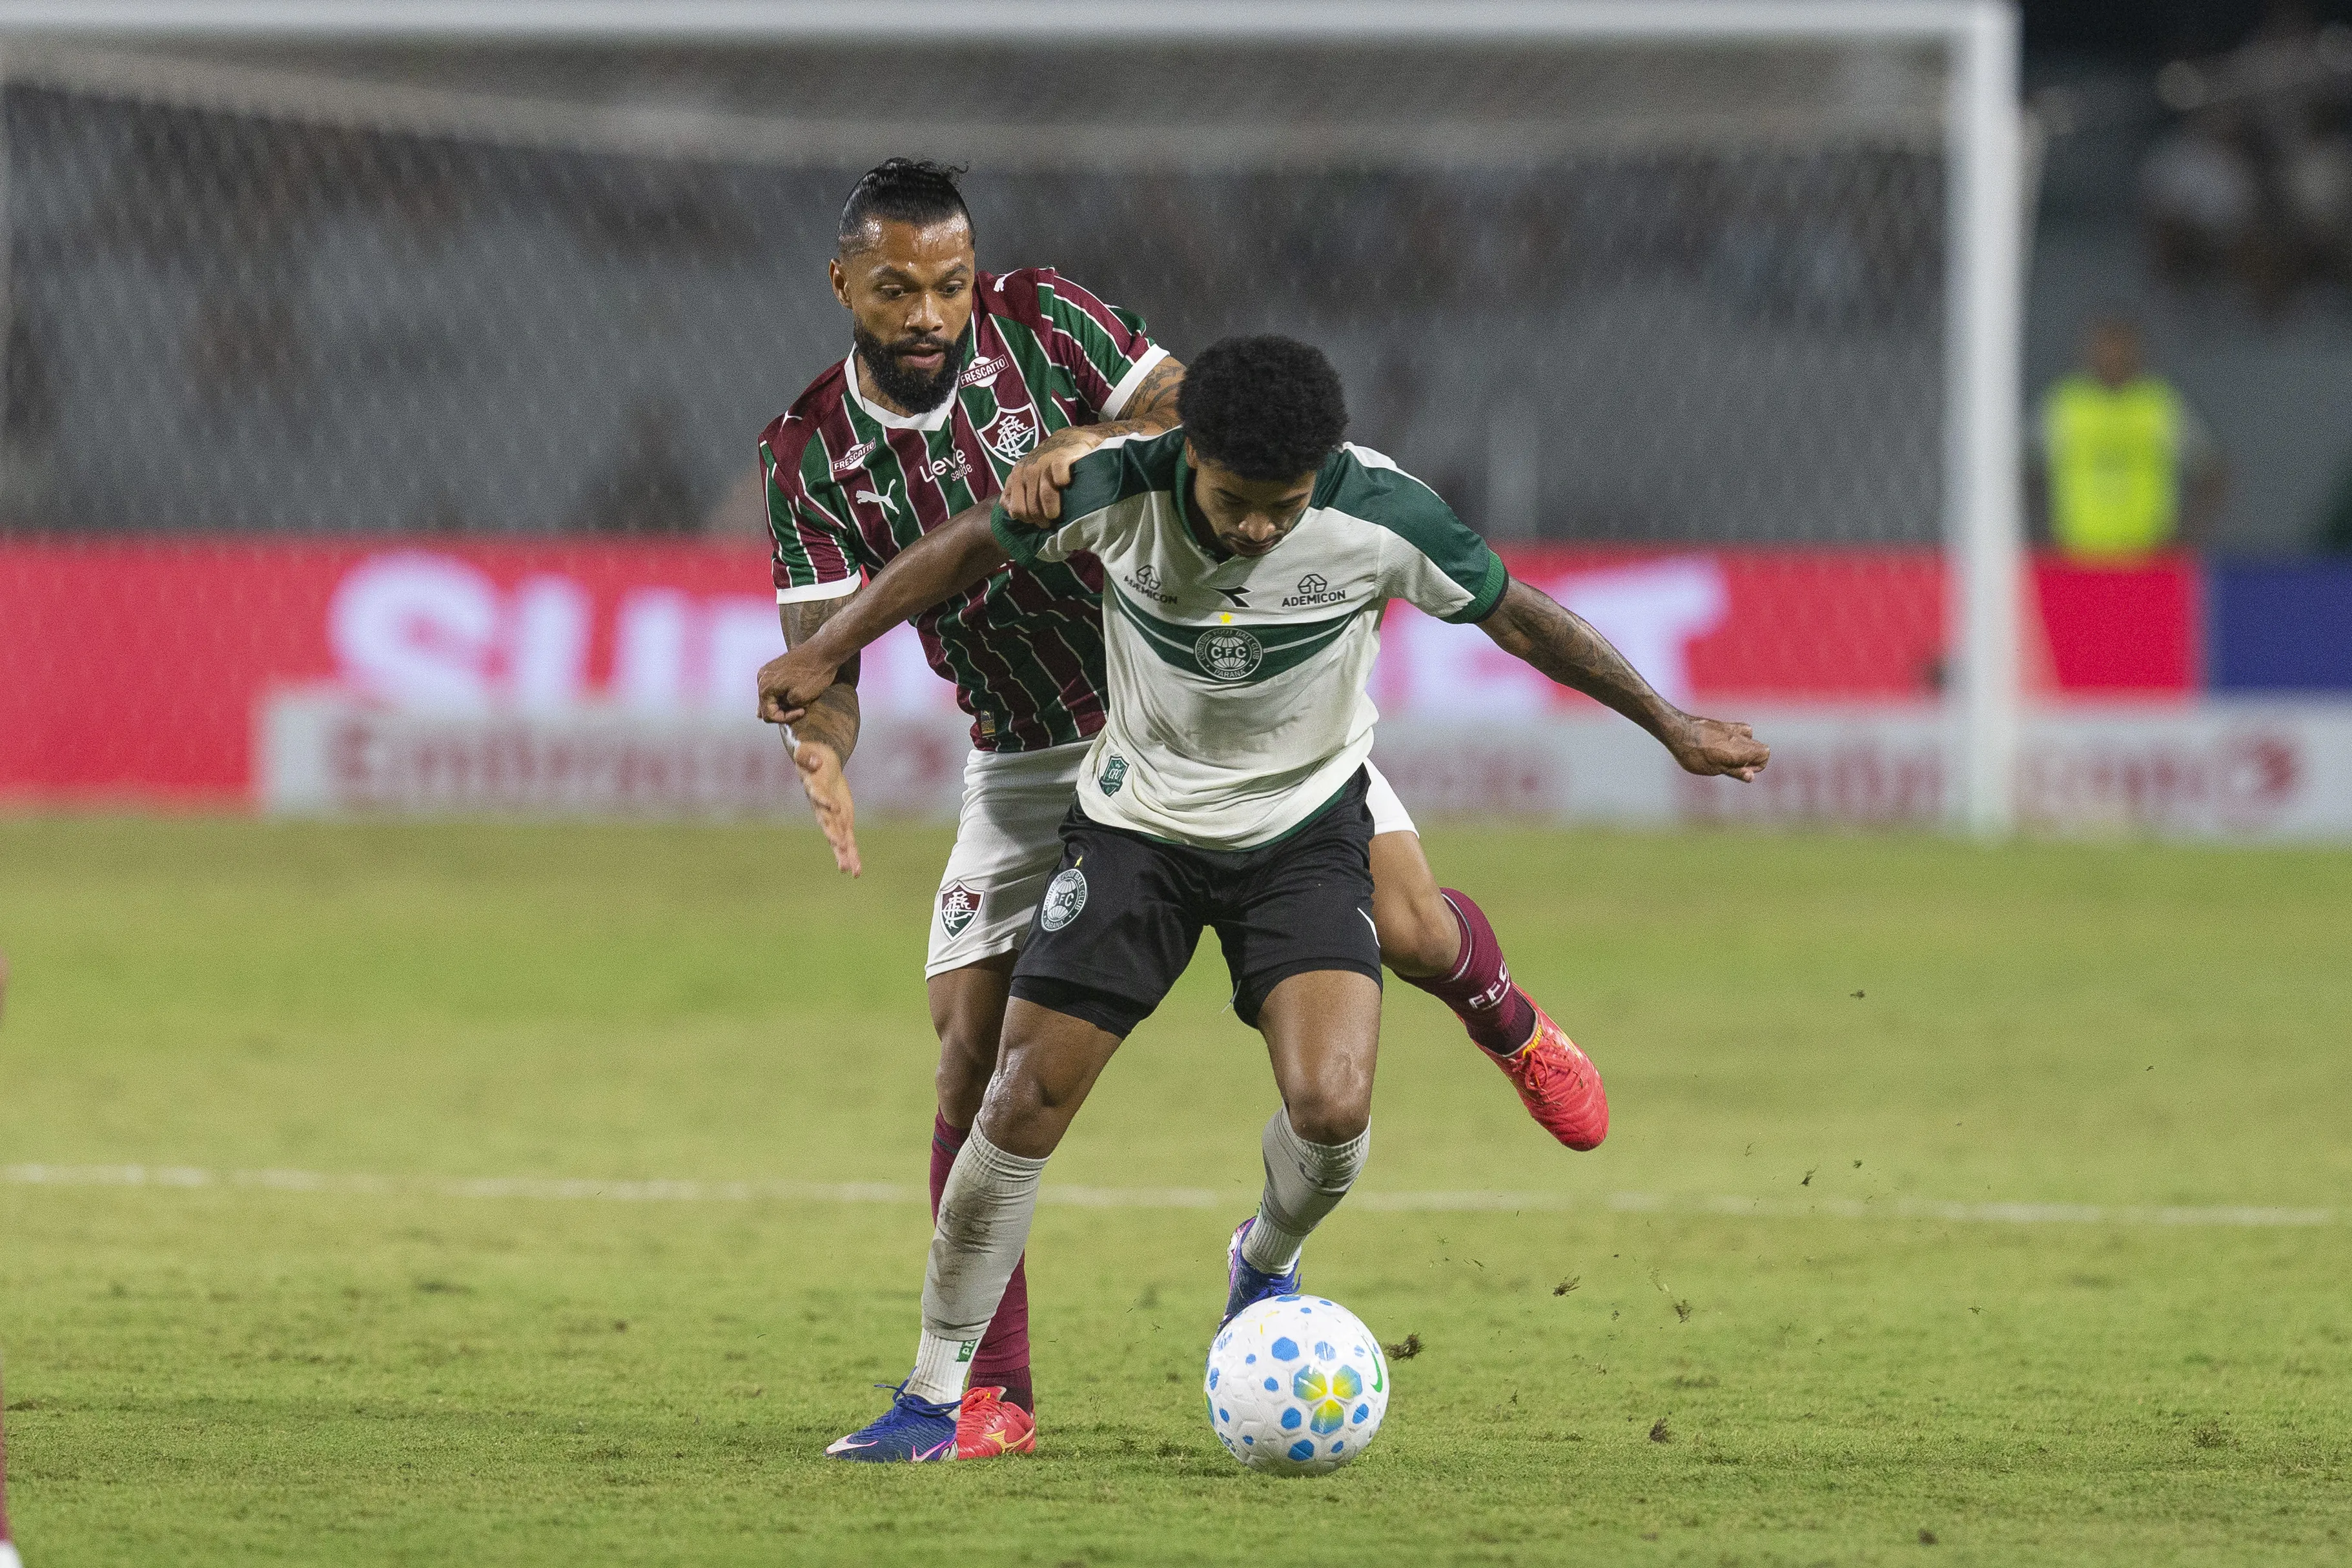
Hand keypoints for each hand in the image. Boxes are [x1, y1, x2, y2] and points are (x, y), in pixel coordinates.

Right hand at [757, 646, 839, 725]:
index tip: (800, 712)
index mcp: (765, 686)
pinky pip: (775, 686)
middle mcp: (762, 677)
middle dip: (783, 710)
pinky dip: (783, 693)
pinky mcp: (776, 667)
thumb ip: (787, 707)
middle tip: (799, 709)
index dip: (785, 718)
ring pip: (771, 696)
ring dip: (783, 702)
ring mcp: (768, 670)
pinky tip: (795, 693)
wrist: (824, 651)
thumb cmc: (814, 673)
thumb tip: (783, 706)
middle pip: (767, 705)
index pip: (768, 715)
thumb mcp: (801, 698)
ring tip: (799, 701)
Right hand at [792, 741, 861, 875]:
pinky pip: (848, 840)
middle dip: (833, 834)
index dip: (825, 801)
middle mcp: (821, 809)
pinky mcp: (842, 821)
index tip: (833, 806)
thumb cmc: (810, 756)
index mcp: (813, 790)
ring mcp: (832, 818)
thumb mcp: (806, 751)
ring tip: (849, 870)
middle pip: (827, 823)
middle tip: (839, 845)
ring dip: (843, 853)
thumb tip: (815, 760)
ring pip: (838, 838)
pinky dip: (852, 854)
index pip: (819, 796)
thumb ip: (806, 755)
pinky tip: (856, 871)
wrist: (818, 763)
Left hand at [999, 426, 1106, 522]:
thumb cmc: (1047, 463)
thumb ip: (1015, 493)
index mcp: (1017, 476)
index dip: (1027, 520)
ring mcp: (1043, 463)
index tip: (1038, 521)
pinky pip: (1059, 477)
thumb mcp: (1025, 476)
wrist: (1069, 439)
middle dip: (1042, 520)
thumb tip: (1011, 513)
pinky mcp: (1060, 457)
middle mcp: (1027, 470)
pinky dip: (1063, 484)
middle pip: (1031, 507)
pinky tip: (1066, 486)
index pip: (1016, 508)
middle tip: (1051, 522)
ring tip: (1059, 516)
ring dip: (1052, 510)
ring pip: (1045, 496)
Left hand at [1668, 716, 1769, 780]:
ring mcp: (1732, 729)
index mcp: (1741, 750)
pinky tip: (1719, 745)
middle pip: (1759, 747)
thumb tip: (1751, 777)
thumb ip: (1735, 772)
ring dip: (1742, 749)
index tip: (1739, 770)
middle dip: (1751, 758)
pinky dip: (1735, 739)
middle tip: (1731, 765)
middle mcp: (1740, 738)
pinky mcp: (1723, 724)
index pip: (1765, 756)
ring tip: (1724, 756)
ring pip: (1749, 739)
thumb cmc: (1694, 754)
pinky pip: (1738, 730)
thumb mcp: (1714, 769)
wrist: (1678, 731)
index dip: (1756, 766)